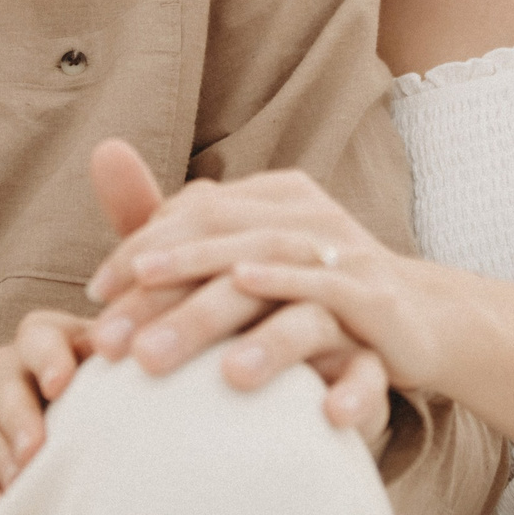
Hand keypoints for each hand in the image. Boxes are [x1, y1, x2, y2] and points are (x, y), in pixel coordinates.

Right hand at [0, 141, 166, 512]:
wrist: (171, 446)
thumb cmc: (155, 352)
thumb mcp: (155, 295)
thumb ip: (136, 227)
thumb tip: (111, 146)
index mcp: (59, 338)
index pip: (32, 336)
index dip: (45, 355)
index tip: (70, 380)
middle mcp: (28, 378)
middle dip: (12, 410)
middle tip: (43, 442)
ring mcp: (13, 424)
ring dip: (0, 451)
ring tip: (31, 475)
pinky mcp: (6, 474)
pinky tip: (15, 502)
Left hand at [86, 165, 419, 414]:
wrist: (418, 319)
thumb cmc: (311, 290)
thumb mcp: (242, 255)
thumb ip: (174, 220)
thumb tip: (102, 150)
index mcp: (274, 196)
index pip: (194, 214)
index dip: (141, 252)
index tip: (95, 300)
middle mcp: (309, 216)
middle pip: (224, 245)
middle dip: (162, 296)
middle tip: (111, 344)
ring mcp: (347, 255)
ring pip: (271, 277)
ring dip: (211, 320)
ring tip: (158, 360)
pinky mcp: (377, 304)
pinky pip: (333, 313)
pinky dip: (289, 332)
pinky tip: (244, 364)